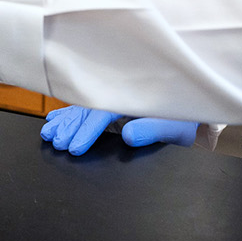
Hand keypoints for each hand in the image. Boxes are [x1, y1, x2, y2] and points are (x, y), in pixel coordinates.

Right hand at [41, 105, 198, 155]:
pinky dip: (69, 112)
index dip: (87, 130)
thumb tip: (128, 136)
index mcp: (133, 95)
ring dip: (65, 119)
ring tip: (48, 133)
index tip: (75, 147)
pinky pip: (86, 105)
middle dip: (71, 126)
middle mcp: (120, 92)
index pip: (103, 112)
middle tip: (56, 143)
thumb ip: (152, 129)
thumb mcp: (176, 127)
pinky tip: (54, 119)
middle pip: (89, 107)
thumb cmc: (185, 117)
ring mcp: (114, 96)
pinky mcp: (111, 102)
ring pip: (83, 105)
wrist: (193, 105)